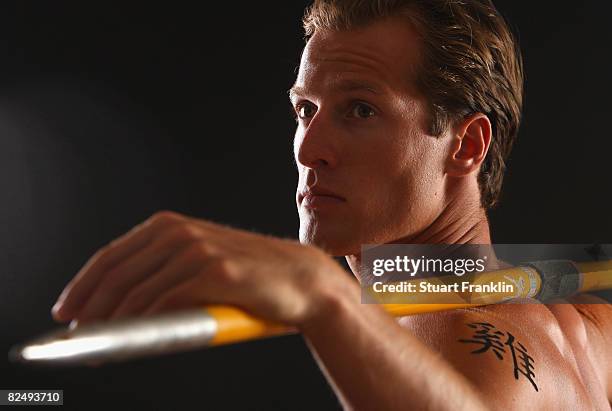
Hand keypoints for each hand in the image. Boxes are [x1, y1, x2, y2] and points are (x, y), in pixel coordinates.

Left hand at [51, 211, 355, 327]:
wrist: (298, 278)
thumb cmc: (248, 276)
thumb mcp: (200, 264)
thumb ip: (163, 274)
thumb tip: (121, 308)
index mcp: (169, 226)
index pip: (112, 255)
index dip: (83, 285)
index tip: (66, 311)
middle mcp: (179, 232)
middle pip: (117, 273)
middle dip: (89, 307)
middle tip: (76, 335)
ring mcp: (197, 250)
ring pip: (137, 291)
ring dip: (111, 322)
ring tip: (99, 346)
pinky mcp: (216, 272)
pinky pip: (167, 301)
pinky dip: (145, 322)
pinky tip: (134, 337)